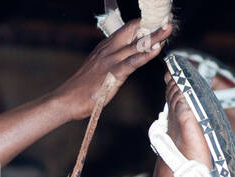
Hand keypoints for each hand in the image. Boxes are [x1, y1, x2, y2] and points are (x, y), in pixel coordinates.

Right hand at [55, 19, 172, 120]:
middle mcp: (108, 49)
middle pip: (133, 32)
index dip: (142, 25)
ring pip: (136, 44)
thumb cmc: (81, 88)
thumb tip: (123, 61)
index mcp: (105, 47)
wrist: (66, 100)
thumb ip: (111, 62)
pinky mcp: (112, 74)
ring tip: (168, 28)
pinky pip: (132, 62)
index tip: (157, 20)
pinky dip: (144, 55)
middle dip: (151, 25)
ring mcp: (110, 60)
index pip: (126, 30)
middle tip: (167, 19)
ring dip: (154, 36)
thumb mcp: (98, 69)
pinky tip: (155, 49)